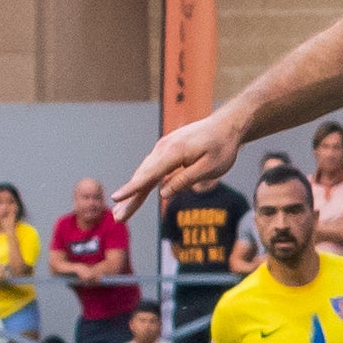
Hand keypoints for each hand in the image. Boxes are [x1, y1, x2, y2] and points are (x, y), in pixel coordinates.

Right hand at [114, 104, 248, 215]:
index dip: (132, 188)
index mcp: (174, 152)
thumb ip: (185, 180)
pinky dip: (142, 183)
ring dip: (132, 193)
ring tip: (120, 212)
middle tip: (117, 217)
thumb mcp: (210, 168)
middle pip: (142, 177)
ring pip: (144, 174)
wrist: (226, 125)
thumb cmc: (222, 147)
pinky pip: (151, 169)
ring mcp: (163, 148)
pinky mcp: (166, 151)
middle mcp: (163, 148)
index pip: (149, 174)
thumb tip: (162, 194)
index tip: (116, 198)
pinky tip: (135, 197)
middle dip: (129, 198)